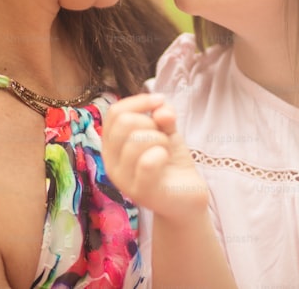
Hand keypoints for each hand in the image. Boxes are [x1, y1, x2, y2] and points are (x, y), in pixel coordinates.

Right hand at [102, 93, 208, 221]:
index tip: (160, 101)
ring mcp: (123, 180)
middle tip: (162, 138)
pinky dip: (163, 154)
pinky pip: (147, 162)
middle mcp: (111, 163)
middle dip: (151, 123)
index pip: (114, 112)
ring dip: (160, 139)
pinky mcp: (141, 193)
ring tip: (165, 151)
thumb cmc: (170, 161)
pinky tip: (166, 160)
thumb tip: (161, 108)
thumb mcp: (166, 131)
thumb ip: (162, 116)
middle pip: (124, 122)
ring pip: (137, 139)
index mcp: (112, 146)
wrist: (187, 197)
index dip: (139, 101)